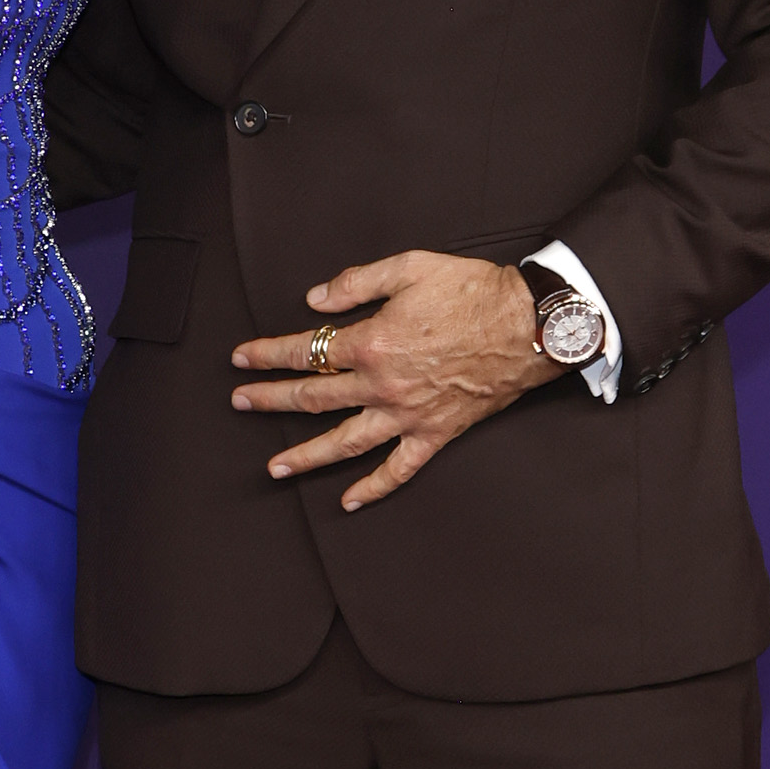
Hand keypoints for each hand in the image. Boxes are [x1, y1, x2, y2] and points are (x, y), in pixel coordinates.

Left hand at [231, 251, 545, 511]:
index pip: (305, 351)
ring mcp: (407, 415)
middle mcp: (382, 385)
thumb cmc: (474, 292)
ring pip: (344, 442)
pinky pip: (399, 469)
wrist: (530, 326)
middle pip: (312, 399)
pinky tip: (349, 500)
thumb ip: (357, 282)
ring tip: (275, 468)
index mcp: (371, 343)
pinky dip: (373, 488)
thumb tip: (315, 299)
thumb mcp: (410, 268)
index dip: (268, 355)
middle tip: (239, 403)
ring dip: (305, 457)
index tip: (242, 358)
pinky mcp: (435, 434)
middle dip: (270, 401)